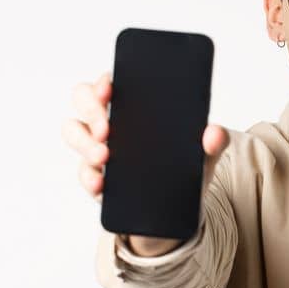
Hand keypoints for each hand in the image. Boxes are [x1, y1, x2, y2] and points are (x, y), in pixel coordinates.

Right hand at [63, 71, 230, 256]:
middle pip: (84, 100)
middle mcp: (110, 120)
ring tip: (104, 156)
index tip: (109, 89)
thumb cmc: (186, 165)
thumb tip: (214, 134)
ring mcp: (98, 147)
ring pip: (74, 134)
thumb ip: (214, 140)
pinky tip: (100, 184)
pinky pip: (83, 173)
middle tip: (108, 128)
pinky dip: (89, 178)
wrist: (180, 205)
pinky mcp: (96, 176)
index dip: (104, 81)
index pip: (110, 83)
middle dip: (92, 111)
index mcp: (134, 105)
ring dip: (85, 144)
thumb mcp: (204, 152)